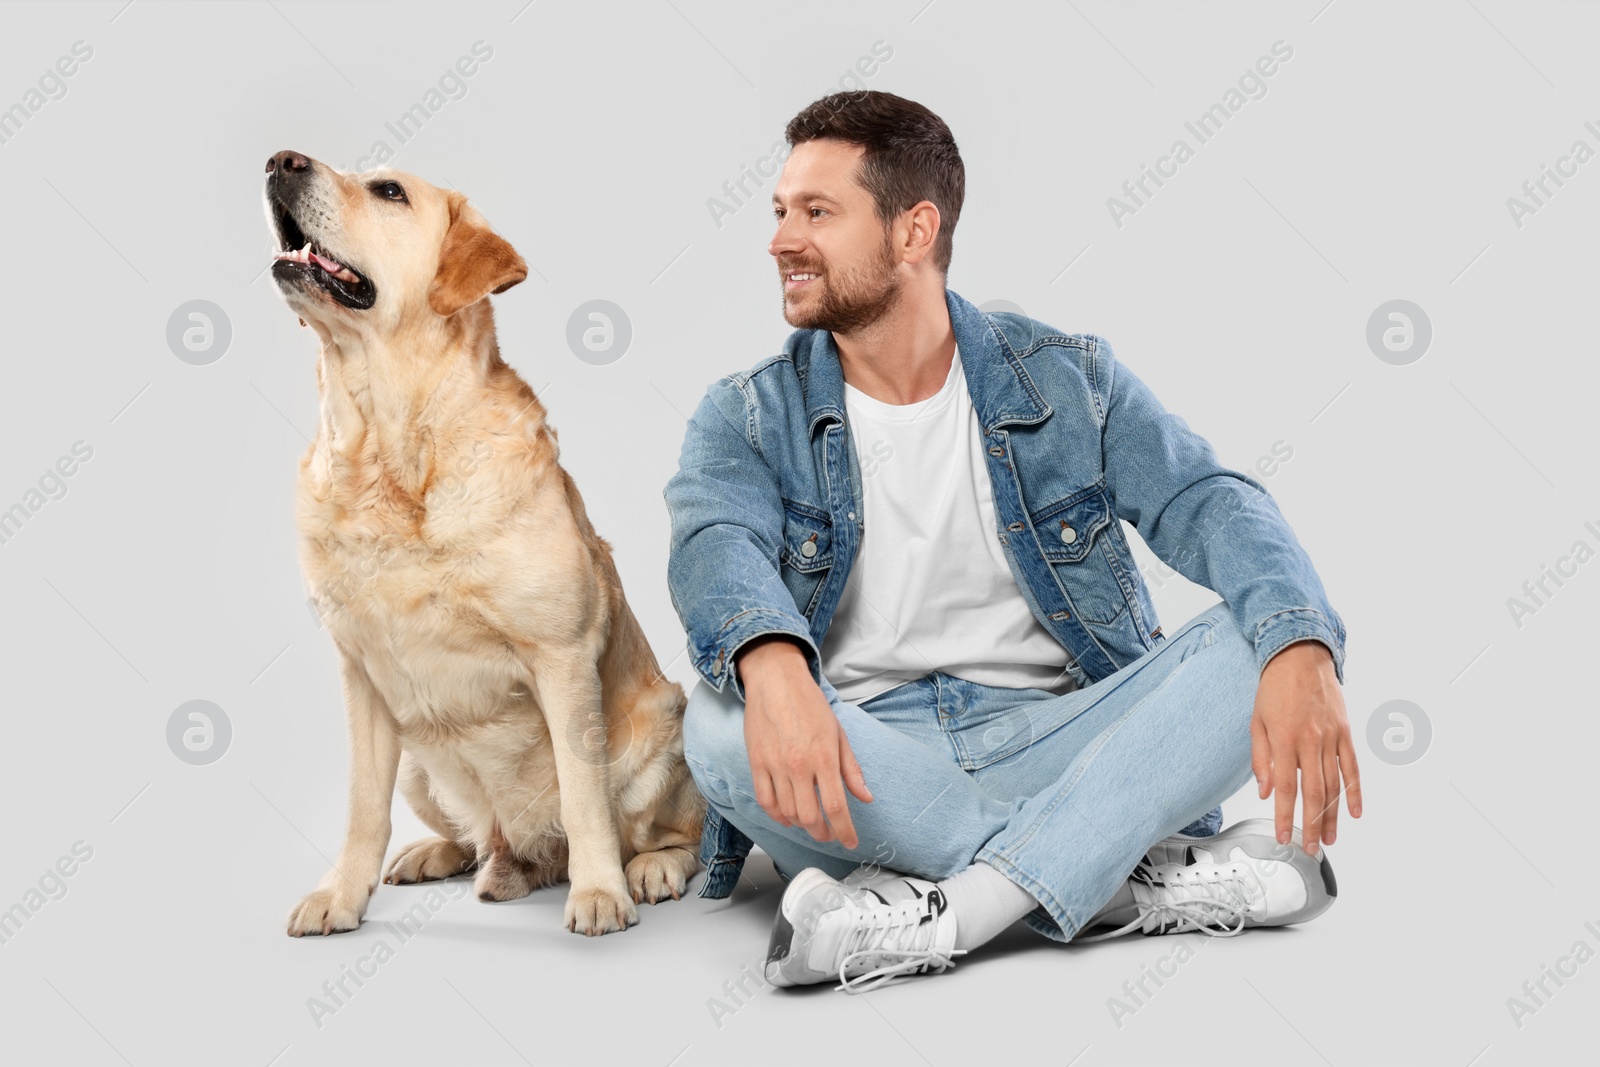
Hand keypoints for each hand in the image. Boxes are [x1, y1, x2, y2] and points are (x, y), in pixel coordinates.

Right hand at [736, 637, 872, 848]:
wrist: (775, 680)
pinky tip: (787, 817)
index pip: (836, 806)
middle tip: (830, 834)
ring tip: (811, 824)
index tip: (850, 842)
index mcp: (824, 757)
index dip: (845, 831)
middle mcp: (799, 766)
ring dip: (802, 825)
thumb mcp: (839, 733)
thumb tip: (865, 796)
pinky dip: (777, 815)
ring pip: (788, 813)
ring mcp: (775, 766)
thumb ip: (851, 769)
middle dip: (822, 833)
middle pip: (810, 817)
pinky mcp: (757, 763)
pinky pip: (765, 801)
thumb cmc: (808, 703)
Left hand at [1249, 640, 1361, 855]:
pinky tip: (1355, 811)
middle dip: (1311, 825)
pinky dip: (1355, 791)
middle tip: (1310, 848)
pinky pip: (1352, 767)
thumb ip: (1261, 758)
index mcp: (1284, 740)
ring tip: (1329, 838)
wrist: (1300, 657)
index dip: (1283, 816)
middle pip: (1314, 793)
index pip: (1284, 788)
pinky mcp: (1345, 733)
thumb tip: (1265, 791)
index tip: (1282, 836)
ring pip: (1335, 785)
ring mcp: (1332, 737)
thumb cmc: (1274, 689)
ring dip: (1333, 815)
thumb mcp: (1256, 722)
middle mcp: (1310, 741)